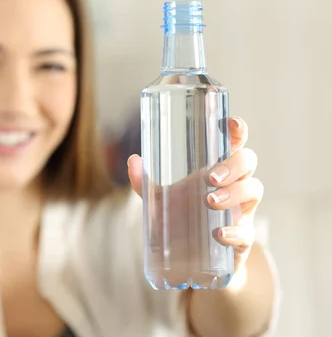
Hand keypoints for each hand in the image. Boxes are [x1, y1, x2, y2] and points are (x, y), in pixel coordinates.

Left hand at [128, 116, 262, 274]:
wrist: (190, 263)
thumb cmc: (180, 220)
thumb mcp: (159, 200)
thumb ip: (143, 182)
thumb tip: (133, 160)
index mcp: (216, 170)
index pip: (234, 143)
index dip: (237, 130)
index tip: (230, 123)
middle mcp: (234, 185)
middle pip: (248, 162)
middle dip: (233, 165)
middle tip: (210, 178)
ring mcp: (241, 211)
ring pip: (253, 190)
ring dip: (234, 193)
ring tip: (210, 200)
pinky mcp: (242, 239)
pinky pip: (248, 231)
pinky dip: (235, 230)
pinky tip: (218, 233)